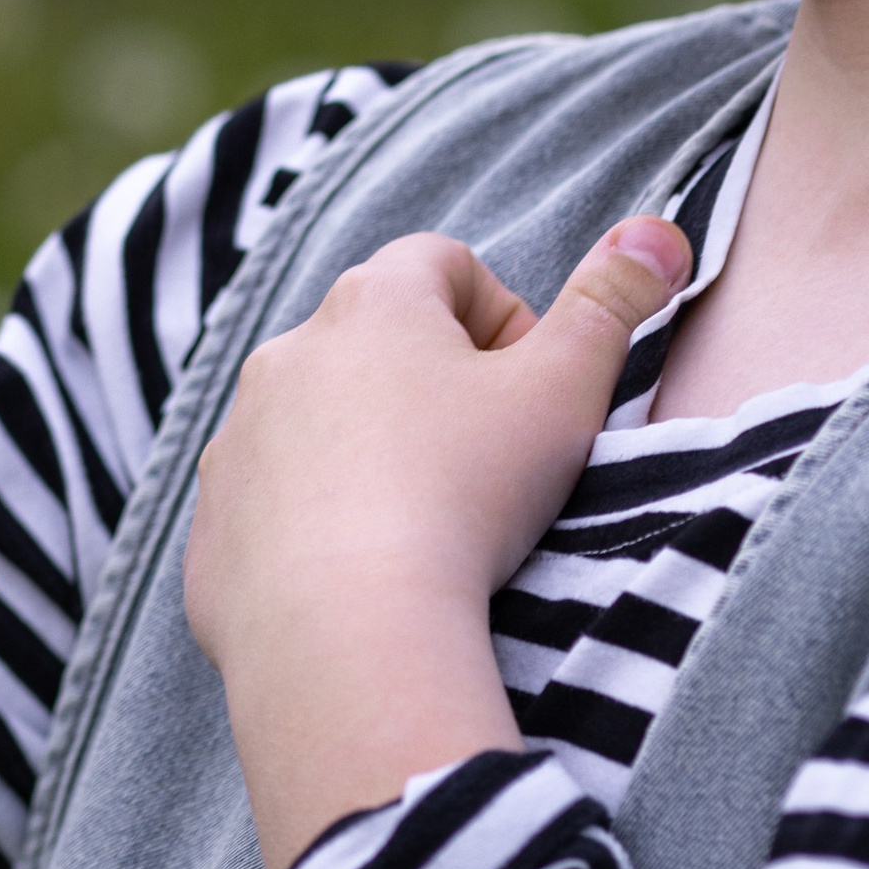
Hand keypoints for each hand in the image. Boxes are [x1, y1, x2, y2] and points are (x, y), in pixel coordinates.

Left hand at [185, 215, 689, 868]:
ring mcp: (237, 440)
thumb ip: (613, 304)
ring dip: (366, 453)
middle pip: (372, 341)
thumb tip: (657, 233)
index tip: (529, 391)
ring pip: (314, 423)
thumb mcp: (565, 393)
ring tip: (424, 526)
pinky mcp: (211, 527)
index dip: (503, 318)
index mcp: (371, 303)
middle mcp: (286, 354)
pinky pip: (269, 508)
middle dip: (430, 386)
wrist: (348, 635)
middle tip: (485, 463)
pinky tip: (364, 580)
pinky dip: (314, 529)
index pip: (444, 263)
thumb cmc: (464, 497)